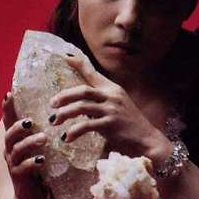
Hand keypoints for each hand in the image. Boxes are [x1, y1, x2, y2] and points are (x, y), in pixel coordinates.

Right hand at [2, 92, 49, 198]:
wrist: (33, 198)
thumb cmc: (40, 169)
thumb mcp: (41, 148)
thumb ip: (43, 132)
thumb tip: (60, 111)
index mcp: (15, 140)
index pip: (9, 120)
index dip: (8, 107)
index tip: (9, 92)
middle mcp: (10, 150)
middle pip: (9, 134)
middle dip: (18, 125)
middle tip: (31, 121)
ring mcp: (13, 164)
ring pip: (16, 149)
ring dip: (29, 142)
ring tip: (43, 138)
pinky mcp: (19, 177)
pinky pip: (23, 168)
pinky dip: (32, 162)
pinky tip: (42, 160)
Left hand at [49, 55, 170, 160]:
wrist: (147, 140)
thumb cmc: (129, 125)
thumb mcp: (117, 107)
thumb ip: (101, 101)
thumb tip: (80, 103)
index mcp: (112, 89)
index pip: (93, 73)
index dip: (79, 64)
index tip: (65, 57)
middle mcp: (112, 96)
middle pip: (82, 90)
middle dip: (64, 96)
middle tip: (52, 104)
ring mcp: (111, 110)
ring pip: (81, 107)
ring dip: (65, 114)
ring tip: (55, 121)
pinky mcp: (110, 125)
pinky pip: (86, 126)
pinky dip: (74, 132)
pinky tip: (67, 138)